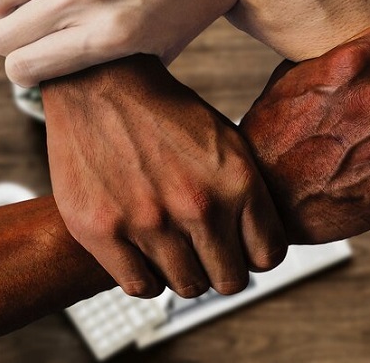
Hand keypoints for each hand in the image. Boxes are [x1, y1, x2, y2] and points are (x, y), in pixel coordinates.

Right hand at [0, 0, 239, 86]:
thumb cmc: (190, 0)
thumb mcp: (158, 51)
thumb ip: (108, 70)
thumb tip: (60, 82)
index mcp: (110, 35)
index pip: (25, 66)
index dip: (23, 72)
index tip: (30, 66)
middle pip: (0, 35)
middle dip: (10, 42)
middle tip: (29, 33)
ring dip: (2, 5)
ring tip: (25, 1)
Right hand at [41, 56, 285, 297]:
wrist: (102, 83)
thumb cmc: (165, 112)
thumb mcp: (226, 140)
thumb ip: (246, 192)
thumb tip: (259, 243)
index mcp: (237, 181)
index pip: (268, 256)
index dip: (255, 254)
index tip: (241, 247)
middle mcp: (198, 206)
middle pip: (230, 280)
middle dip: (222, 267)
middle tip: (206, 250)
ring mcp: (149, 222)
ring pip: (188, 287)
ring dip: (184, 271)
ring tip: (173, 244)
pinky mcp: (103, 231)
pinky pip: (142, 287)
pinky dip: (148, 275)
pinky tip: (145, 251)